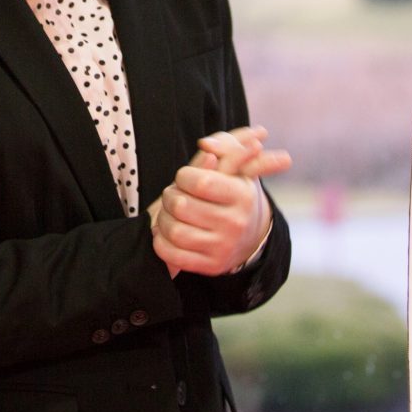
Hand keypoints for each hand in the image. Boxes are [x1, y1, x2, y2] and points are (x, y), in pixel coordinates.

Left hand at [149, 128, 289, 276]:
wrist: (250, 235)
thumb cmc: (234, 192)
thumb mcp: (237, 166)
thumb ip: (225, 146)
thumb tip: (207, 145)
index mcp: (242, 196)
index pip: (201, 182)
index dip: (183, 176)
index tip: (184, 177)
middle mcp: (235, 223)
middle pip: (182, 206)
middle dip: (169, 195)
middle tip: (172, 194)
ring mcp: (223, 247)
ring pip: (175, 231)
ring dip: (163, 219)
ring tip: (169, 213)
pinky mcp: (211, 266)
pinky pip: (173, 255)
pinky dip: (161, 242)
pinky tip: (166, 232)